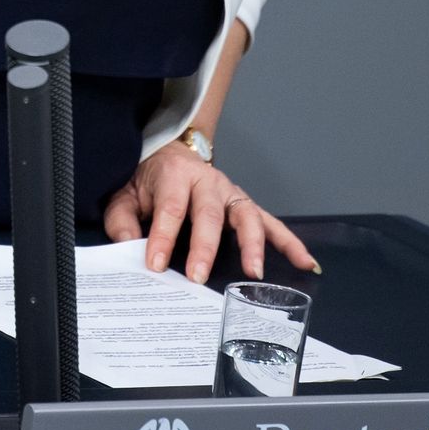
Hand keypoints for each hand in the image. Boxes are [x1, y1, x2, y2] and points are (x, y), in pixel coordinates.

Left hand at [102, 143, 317, 284]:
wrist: (171, 153)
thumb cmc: (149, 179)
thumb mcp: (125, 193)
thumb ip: (122, 219)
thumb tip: (127, 245)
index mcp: (175, 176)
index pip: (170, 208)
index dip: (162, 237)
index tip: (155, 264)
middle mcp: (208, 182)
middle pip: (209, 214)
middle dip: (205, 246)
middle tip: (199, 276)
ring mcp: (231, 194)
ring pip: (247, 217)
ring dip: (252, 245)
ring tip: (254, 273)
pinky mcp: (245, 206)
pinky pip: (271, 224)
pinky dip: (290, 242)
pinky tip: (306, 262)